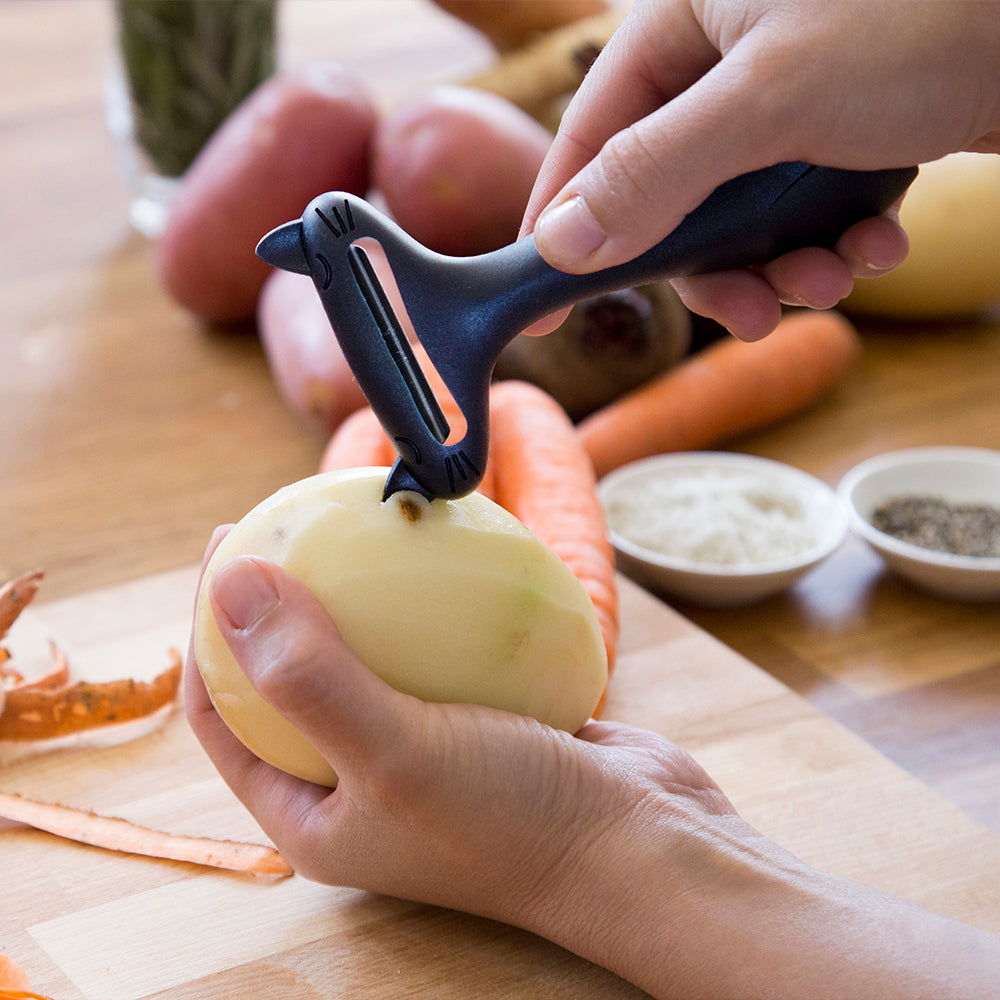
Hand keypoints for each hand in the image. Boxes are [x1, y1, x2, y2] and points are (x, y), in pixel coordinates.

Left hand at [185, 530, 745, 931]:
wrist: (643, 847)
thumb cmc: (512, 820)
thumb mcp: (394, 750)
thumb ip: (307, 674)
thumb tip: (229, 581)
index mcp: (313, 816)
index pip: (225, 714)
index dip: (210, 630)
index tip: (228, 544)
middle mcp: (360, 784)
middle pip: (292, 678)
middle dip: (281, 603)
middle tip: (288, 523)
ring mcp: (422, 750)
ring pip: (370, 657)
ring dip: (361, 596)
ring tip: (354, 526)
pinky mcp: (480, 718)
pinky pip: (438, 649)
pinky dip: (432, 605)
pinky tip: (439, 553)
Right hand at [522, 0, 999, 338]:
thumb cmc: (927, 19)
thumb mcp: (769, 102)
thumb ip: (653, 172)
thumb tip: (562, 243)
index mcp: (687, 18)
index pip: (590, 137)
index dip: (561, 224)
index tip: (543, 305)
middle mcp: (729, 55)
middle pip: (670, 195)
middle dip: (715, 268)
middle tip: (746, 315)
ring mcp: (791, 94)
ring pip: (742, 215)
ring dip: (785, 266)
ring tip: (833, 276)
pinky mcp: (848, 126)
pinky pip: (806, 208)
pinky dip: (836, 241)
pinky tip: (877, 245)